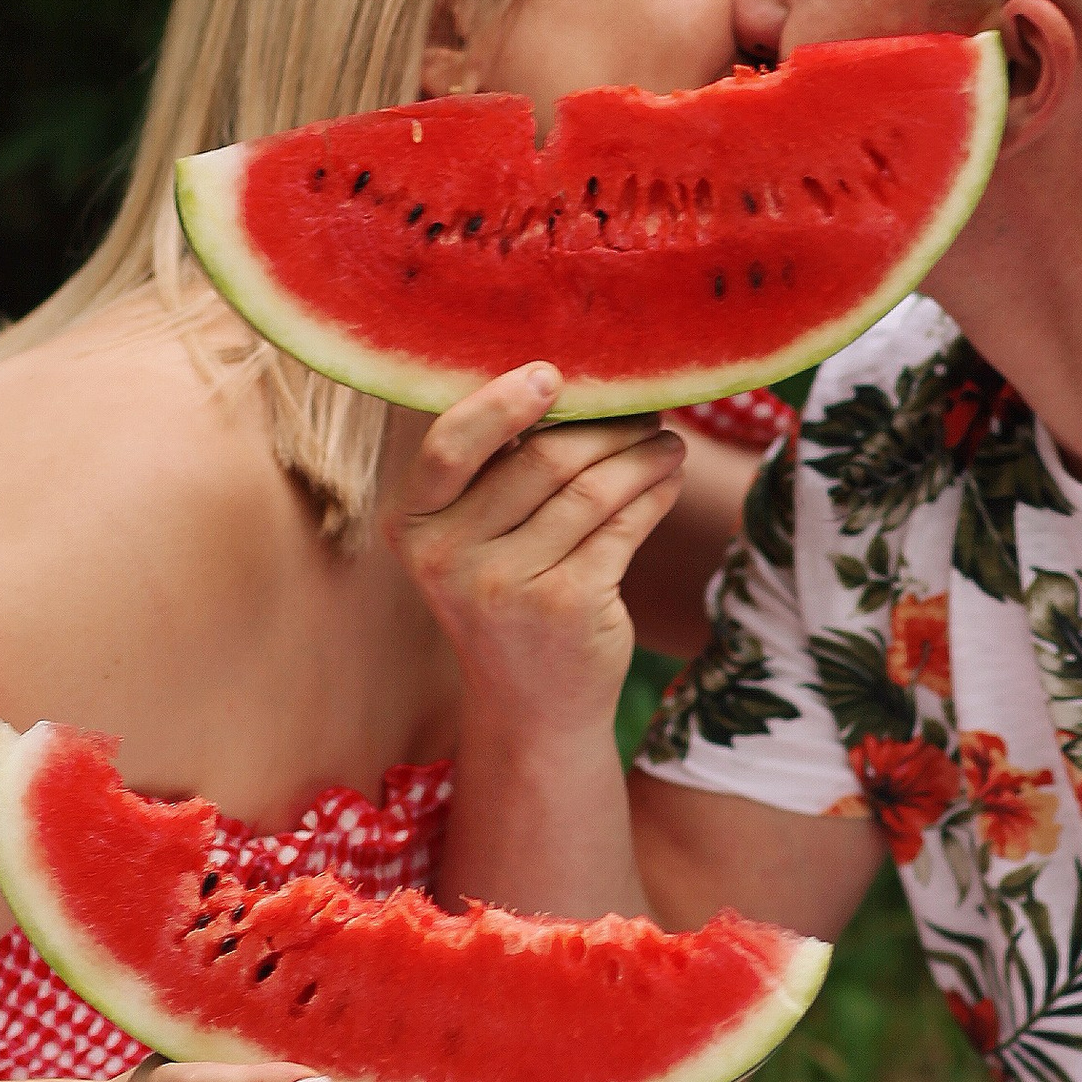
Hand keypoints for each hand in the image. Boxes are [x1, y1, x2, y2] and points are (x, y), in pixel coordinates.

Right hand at [397, 361, 687, 738]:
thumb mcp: (474, 544)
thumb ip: (495, 475)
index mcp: (414, 526)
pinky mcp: (568, 604)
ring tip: (667, 443)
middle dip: (603, 426)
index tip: (553, 374)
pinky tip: (665, 480)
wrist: (531, 707)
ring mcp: (507, 585)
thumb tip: (569, 386)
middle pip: (541, 458)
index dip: (502, 402)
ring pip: (590, 489)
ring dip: (640, 456)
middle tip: (643, 411)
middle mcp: (449, 557)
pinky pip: (623, 525)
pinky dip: (652, 494)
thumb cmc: (509, 600)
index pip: (450, 445)